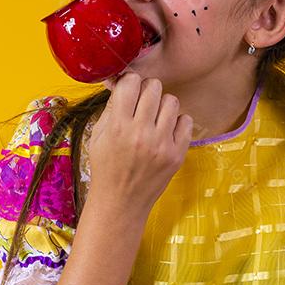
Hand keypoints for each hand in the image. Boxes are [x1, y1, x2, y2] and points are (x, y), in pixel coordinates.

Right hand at [88, 72, 192, 213]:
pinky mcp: (177, 154)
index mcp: (118, 127)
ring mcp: (162, 145)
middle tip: (142, 104)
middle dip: (146, 91)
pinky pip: (186, 120)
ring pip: (172, 101)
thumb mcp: (98, 136)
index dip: (129, 83)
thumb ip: (111, 107)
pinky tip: (165, 132)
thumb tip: (121, 81)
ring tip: (154, 119)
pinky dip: (176, 122)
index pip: (131, 82)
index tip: (128, 91)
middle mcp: (142, 134)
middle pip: (154, 87)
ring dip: (162, 106)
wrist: (121, 203)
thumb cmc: (106, 168)